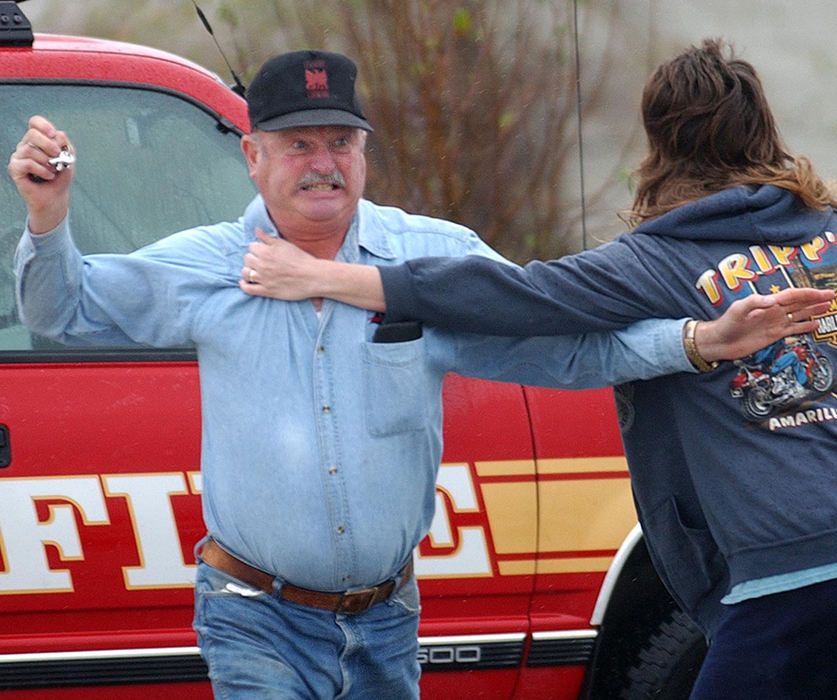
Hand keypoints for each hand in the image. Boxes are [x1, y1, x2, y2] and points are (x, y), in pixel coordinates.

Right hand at [7, 115, 74, 232]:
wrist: (55, 197)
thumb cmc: (60, 177)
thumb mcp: (68, 158)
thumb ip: (65, 144)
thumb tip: (57, 134)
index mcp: (38, 140)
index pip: (34, 122)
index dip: (43, 125)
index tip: (54, 134)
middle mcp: (25, 145)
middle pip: (31, 134)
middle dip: (48, 144)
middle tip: (57, 155)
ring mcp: (18, 157)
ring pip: (29, 150)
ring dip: (47, 161)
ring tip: (54, 170)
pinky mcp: (14, 169)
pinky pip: (27, 163)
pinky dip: (42, 170)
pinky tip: (49, 176)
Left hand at [239, 229, 324, 299]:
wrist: (312, 277)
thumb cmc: (301, 259)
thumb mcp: (285, 244)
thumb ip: (268, 238)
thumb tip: (256, 231)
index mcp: (266, 251)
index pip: (251, 246)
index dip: (257, 248)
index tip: (263, 251)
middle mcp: (262, 265)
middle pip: (247, 259)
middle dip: (252, 259)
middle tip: (261, 261)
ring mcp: (263, 279)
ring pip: (245, 273)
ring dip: (248, 271)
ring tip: (255, 271)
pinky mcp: (266, 291)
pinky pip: (248, 289)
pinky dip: (244, 285)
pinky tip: (245, 282)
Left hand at [696, 288, 834, 361]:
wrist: (720, 342)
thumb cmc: (726, 324)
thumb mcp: (738, 310)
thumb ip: (754, 303)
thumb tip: (772, 300)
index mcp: (768, 303)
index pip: (793, 296)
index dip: (809, 294)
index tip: (823, 293)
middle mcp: (774, 311)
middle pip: (800, 303)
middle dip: (815, 299)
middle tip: (832, 296)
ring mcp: (775, 323)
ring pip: (799, 314)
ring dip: (813, 310)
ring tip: (828, 307)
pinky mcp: (773, 335)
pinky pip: (793, 330)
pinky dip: (804, 327)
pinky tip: (815, 325)